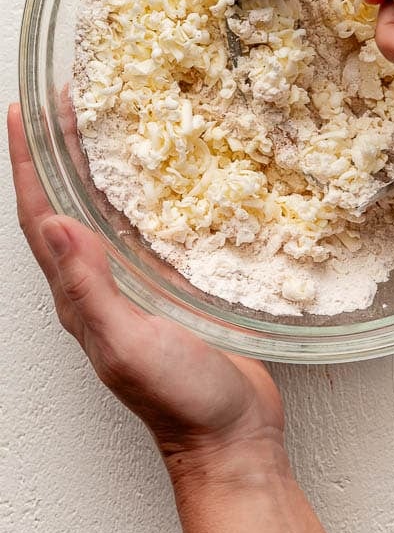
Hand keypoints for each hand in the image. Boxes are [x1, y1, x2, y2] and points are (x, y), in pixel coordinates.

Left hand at [7, 104, 282, 469]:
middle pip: (70, 204)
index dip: (30, 163)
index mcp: (82, 297)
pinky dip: (152, 194)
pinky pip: (154, 229)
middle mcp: (103, 285)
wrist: (231, 435)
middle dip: (62, 151)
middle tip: (67, 98)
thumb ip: (90, 289)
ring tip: (110, 121)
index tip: (23, 111)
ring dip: (101, 166)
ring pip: (110, 212)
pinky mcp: (178, 288)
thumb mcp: (128, 344)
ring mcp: (140, 286)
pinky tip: (170, 175)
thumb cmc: (181, 399)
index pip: (43, 218)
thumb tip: (54, 224)